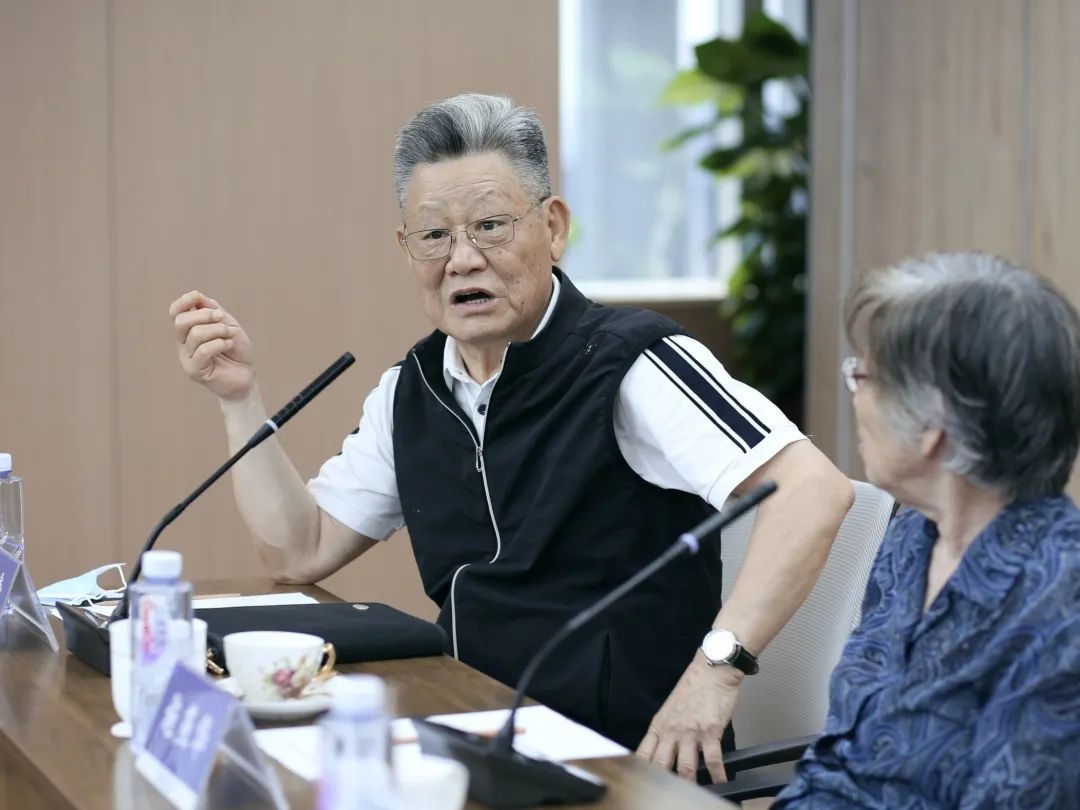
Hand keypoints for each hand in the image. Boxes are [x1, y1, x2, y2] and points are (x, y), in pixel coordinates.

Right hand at [169, 291, 255, 401]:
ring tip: (230, 336)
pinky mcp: (194, 371)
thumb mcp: (228, 324)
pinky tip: (228, 346)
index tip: (197, 296)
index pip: (175, 312)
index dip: (183, 302)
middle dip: (205, 315)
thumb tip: (197, 296)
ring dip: (218, 330)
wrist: (247, 374)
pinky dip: (220, 343)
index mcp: (189, 330)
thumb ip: (212, 310)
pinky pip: (203, 350)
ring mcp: (187, 357)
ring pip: (195, 334)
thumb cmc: (237, 350)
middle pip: (181, 321)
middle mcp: (184, 343)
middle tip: (222, 319)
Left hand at [636, 653, 740, 782]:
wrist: (711, 670)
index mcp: (659, 725)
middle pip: (661, 764)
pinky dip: (718, 776)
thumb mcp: (670, 708)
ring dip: (689, 784)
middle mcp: (671, 731)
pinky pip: (713, 760)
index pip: (643, 753)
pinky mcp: (710, 732)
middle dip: (663, 782)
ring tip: (693, 793)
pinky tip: (721, 783)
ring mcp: (690, 733)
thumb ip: (666, 730)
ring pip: (685, 768)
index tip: (641, 781)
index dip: (641, 770)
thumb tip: (665, 750)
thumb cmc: (693, 686)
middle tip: (667, 793)